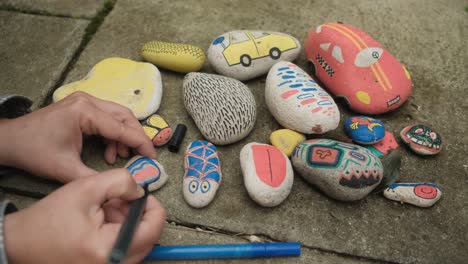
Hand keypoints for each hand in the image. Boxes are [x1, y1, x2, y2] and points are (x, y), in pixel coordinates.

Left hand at [0, 92, 155, 181]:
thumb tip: (121, 183)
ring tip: (120, 157)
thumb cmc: (35, 151)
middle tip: (143, 156)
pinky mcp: (82, 106)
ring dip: (123, 136)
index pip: (121, 127)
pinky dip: (113, 134)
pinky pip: (107, 118)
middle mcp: (88, 101)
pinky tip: (109, 151)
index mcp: (85, 112)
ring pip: (117, 116)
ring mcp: (85, 101)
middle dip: (136, 137)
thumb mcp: (66, 170)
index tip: (153, 156)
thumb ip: (96, 177)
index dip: (140, 142)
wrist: (11, 141)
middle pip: (124, 116)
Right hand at [4, 169, 165, 263]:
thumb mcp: (86, 188)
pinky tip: (102, 222)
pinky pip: (126, 251)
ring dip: (128, 222)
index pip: (153, 229)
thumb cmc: (50, 218)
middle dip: (138, 213)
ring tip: (105, 210)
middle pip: (148, 237)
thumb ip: (120, 183)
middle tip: (119, 200)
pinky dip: (120, 233)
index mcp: (109, 249)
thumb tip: (141, 191)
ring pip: (138, 243)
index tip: (140, 194)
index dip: (153, 206)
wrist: (21, 243)